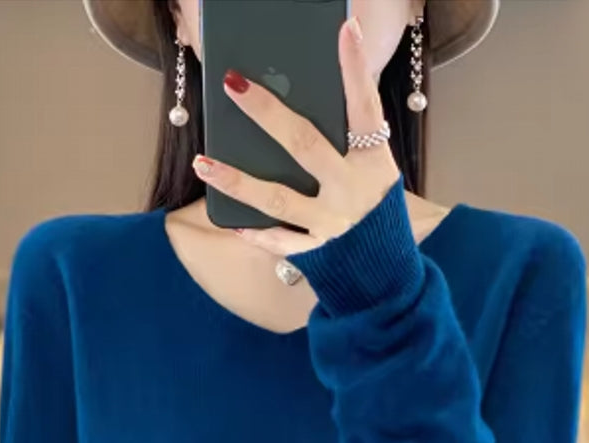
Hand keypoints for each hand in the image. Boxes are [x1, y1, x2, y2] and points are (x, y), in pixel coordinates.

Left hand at [191, 17, 399, 257]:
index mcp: (373, 161)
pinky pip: (281, 241)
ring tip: (203, 163)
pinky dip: (256, 233)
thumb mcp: (373, 169)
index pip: (365, 107)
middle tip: (233, 83)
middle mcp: (352, 189)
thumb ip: (347, 139)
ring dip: (237, 181)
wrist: (385, 268)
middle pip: (304, 144)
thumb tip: (298, 99)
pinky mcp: (318, 250)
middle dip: (267, 113)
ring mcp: (332, 222)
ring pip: (278, 198)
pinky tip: (231, 223)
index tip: (345, 30)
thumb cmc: (373, 207)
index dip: (356, 69)